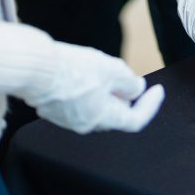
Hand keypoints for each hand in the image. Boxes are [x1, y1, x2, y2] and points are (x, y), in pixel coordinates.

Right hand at [25, 42, 164, 133]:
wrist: (36, 69)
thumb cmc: (74, 69)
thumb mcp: (111, 69)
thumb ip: (129, 82)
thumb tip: (137, 90)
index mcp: (103, 118)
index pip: (135, 121)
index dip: (150, 106)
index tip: (158, 90)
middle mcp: (86, 125)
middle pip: (116, 114)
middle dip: (126, 96)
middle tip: (130, 77)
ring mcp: (69, 119)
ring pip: (97, 108)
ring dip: (107, 93)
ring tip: (104, 69)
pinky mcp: (56, 110)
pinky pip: (81, 104)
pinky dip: (90, 91)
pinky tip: (84, 72)